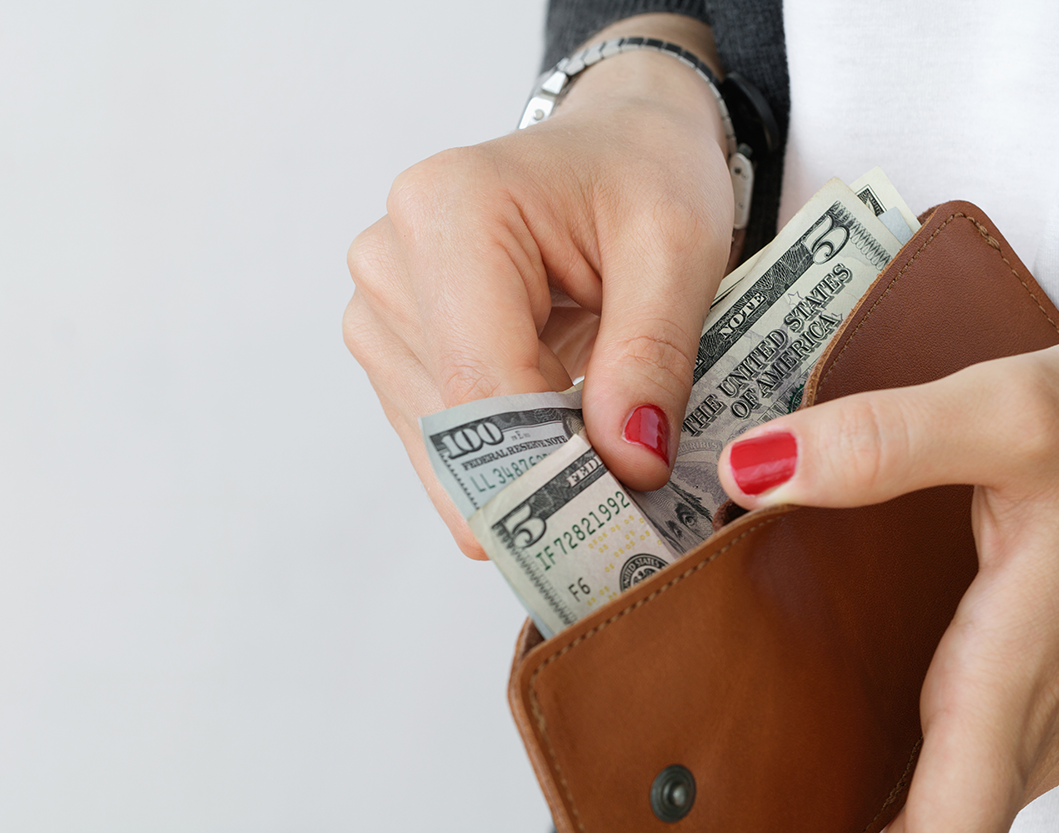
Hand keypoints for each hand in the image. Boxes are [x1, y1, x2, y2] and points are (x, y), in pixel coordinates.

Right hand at [344, 16, 734, 557]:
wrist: (614, 149)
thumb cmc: (643, 177)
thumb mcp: (679, 247)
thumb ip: (653, 352)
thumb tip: (626, 463)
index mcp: (449, 210)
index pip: (480, 379)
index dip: (552, 462)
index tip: (624, 513)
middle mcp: (389, 259)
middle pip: (459, 422)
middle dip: (545, 472)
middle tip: (630, 494)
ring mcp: (378, 309)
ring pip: (446, 448)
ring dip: (526, 468)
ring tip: (604, 442)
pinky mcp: (390, 349)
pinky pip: (443, 443)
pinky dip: (507, 458)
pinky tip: (561, 431)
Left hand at [717, 334, 1058, 831]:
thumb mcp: (1008, 414)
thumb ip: (881, 445)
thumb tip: (754, 469)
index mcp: (1012, 664)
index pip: (945, 821)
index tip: (781, 824)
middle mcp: (1036, 707)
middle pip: (940, 817)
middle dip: (846, 818)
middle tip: (749, 806)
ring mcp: (1055, 702)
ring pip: (962, 788)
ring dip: (886, 799)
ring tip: (789, 786)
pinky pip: (983, 748)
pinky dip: (924, 762)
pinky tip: (872, 733)